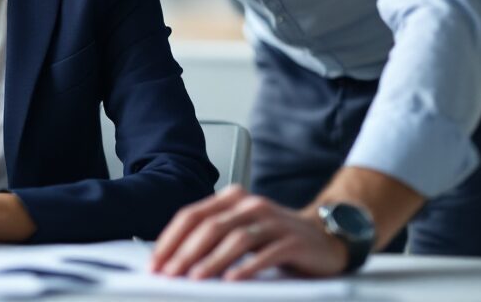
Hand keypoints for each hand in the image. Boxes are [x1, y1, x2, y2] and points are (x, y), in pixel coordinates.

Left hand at [147, 185, 347, 280]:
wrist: (324, 238)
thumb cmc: (274, 237)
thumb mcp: (240, 230)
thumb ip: (212, 237)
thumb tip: (173, 259)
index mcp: (231, 199)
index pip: (192, 215)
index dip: (171, 239)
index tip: (156, 263)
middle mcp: (250, 205)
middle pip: (210, 226)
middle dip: (185, 252)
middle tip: (170, 274)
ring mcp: (273, 221)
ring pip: (235, 239)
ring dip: (212, 260)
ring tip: (195, 278)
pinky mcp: (293, 240)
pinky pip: (266, 253)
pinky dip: (247, 267)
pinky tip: (233, 280)